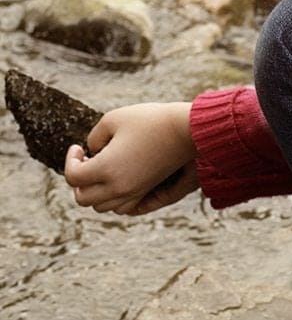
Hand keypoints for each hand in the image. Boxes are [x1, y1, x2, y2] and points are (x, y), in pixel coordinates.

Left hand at [64, 102, 198, 215]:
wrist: (185, 130)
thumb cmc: (149, 120)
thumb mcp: (114, 118)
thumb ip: (95, 137)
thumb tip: (93, 151)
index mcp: (106, 169)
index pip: (73, 178)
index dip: (70, 161)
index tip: (79, 147)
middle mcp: (117, 187)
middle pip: (83, 199)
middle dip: (78, 181)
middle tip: (86, 160)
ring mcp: (133, 192)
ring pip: (101, 207)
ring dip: (93, 191)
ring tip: (100, 169)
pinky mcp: (146, 191)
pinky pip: (121, 208)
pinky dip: (112, 199)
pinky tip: (117, 179)